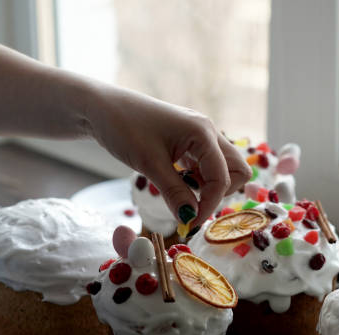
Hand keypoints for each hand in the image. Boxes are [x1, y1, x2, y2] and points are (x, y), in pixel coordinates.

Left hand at [85, 84, 250, 226]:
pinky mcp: (190, 141)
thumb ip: (174, 193)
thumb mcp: (149, 164)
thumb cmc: (123, 128)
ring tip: (182, 190)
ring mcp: (201, 135)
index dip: (209, 204)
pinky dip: (199, 178)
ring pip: (225, 167)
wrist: (100, 107)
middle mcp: (208, 131)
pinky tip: (178, 180)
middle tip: (194, 202)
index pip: (222, 178)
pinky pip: (207, 164)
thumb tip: (190, 219)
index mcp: (203, 132)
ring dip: (210, 185)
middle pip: (238, 169)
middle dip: (221, 192)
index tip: (190, 223)